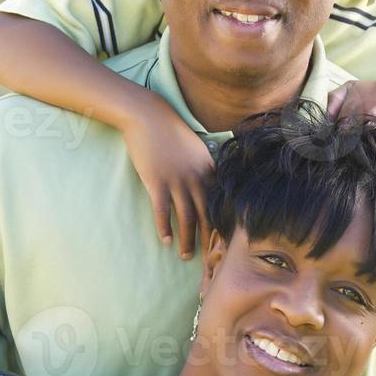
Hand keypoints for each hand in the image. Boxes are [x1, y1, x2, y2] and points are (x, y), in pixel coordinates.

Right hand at [120, 95, 212, 258]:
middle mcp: (197, 178)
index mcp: (209, 170)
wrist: (149, 116)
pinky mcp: (157, 182)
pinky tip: (165, 240)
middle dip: (209, 239)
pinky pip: (163, 210)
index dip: (223, 223)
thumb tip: (209, 183)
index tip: (227, 241)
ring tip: (186, 255)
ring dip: (186, 239)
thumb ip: (204, 167)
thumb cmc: (171, 132)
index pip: (220, 202)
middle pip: (207, 214)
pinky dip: (164, 227)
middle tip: (210, 258)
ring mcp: (177, 180)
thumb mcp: (196, 148)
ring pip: (186, 217)